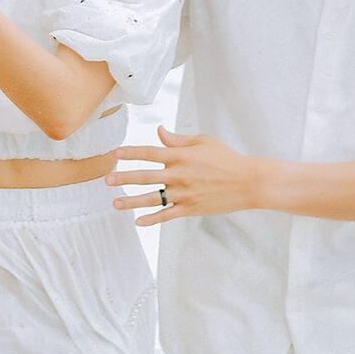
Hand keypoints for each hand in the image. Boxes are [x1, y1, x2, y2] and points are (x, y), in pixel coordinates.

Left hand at [107, 125, 267, 224]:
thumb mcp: (203, 142)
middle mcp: (179, 175)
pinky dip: (152, 219)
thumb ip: (178, 140)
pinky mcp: (190, 208)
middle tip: (106, 180)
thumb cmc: (226, 158)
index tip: (115, 153)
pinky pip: (166, 215)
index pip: (149, 152)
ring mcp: (184, 194)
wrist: (248, 182)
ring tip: (115, 203)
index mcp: (181, 156)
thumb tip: (158, 132)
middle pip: (145, 176)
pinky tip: (138, 221)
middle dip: (123, 178)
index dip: (131, 152)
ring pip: (151, 199)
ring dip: (131, 201)